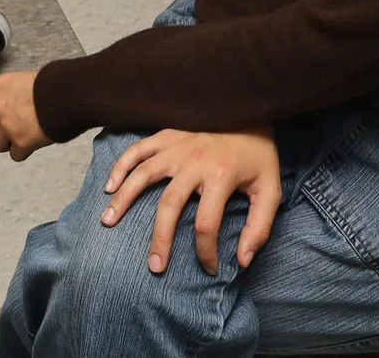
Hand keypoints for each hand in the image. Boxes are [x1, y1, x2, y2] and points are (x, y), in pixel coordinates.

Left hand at [0, 69, 49, 159]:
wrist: (66, 96)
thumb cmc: (55, 84)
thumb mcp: (29, 79)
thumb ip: (17, 91)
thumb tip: (21, 101)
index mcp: (0, 85)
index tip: (8, 109)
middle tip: (11, 127)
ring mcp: (7, 126)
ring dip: (6, 143)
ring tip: (20, 139)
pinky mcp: (20, 143)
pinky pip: (15, 155)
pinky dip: (24, 152)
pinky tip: (33, 144)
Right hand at [99, 128, 281, 274]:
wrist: (250, 111)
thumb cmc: (258, 156)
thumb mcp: (271, 191)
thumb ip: (260, 226)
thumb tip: (241, 261)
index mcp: (221, 176)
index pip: (207, 224)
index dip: (206, 252)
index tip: (209, 269)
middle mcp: (195, 161)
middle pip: (169, 205)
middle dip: (160, 239)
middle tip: (154, 266)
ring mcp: (177, 146)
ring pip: (143, 174)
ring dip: (124, 198)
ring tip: (107, 221)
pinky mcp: (166, 135)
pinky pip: (137, 150)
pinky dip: (120, 166)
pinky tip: (109, 185)